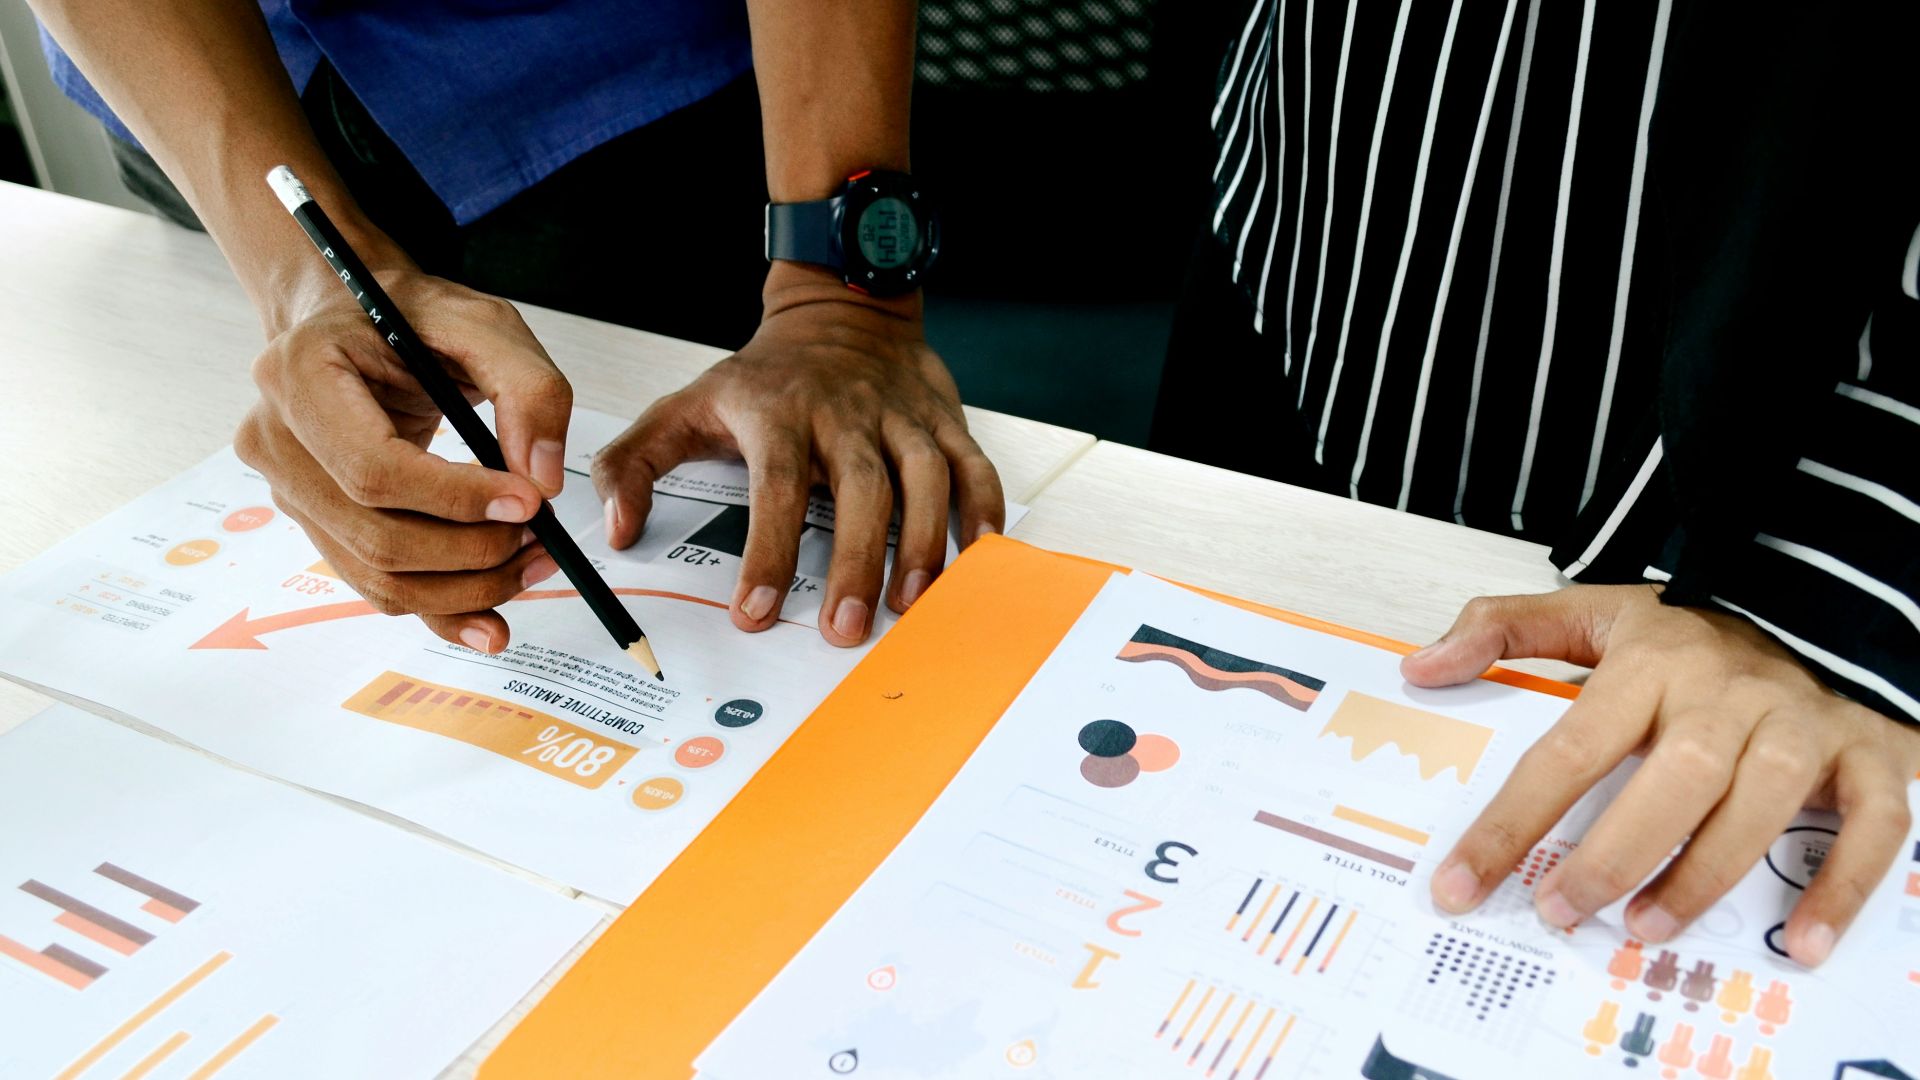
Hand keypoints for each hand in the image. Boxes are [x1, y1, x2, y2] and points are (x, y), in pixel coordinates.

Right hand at [235, 268, 573, 652]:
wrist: (357, 322)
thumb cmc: (414, 316)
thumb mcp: (485, 324)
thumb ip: (529, 389)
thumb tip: (541, 479)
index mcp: (301, 375)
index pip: (374, 468)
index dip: (456, 499)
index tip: (527, 502)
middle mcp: (276, 439)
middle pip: (376, 535)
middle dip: (471, 551)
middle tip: (542, 536)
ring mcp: (288, 489)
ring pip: (377, 574)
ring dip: (466, 587)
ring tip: (532, 562)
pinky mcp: (316, 523)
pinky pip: (375, 586)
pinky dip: (439, 609)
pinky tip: (491, 619)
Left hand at [593, 265, 1003, 646]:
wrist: (837, 308)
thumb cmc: (762, 378)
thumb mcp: (683, 407)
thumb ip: (634, 466)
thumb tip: (617, 531)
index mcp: (777, 412)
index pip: (773, 486)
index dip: (767, 552)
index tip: (757, 612)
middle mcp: (843, 412)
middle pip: (858, 487)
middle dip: (856, 561)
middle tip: (846, 629)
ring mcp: (899, 414)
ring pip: (924, 475)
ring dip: (922, 542)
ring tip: (911, 604)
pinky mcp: (942, 418)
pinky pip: (972, 463)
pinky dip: (983, 509)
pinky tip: (978, 556)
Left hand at [1404, 585, 1918, 965]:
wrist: (1815, 607)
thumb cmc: (1690, 637)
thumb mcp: (1593, 613)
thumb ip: (1502, 630)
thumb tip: (1421, 668)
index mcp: (1652, 662)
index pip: (1569, 748)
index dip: (1512, 822)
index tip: (1462, 883)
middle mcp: (1728, 692)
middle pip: (1675, 776)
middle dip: (1615, 853)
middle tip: (1561, 909)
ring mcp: (1801, 724)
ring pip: (1763, 801)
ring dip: (1705, 873)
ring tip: (1644, 928)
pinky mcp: (1866, 754)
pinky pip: (1871, 825)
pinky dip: (1842, 886)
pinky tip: (1802, 941)